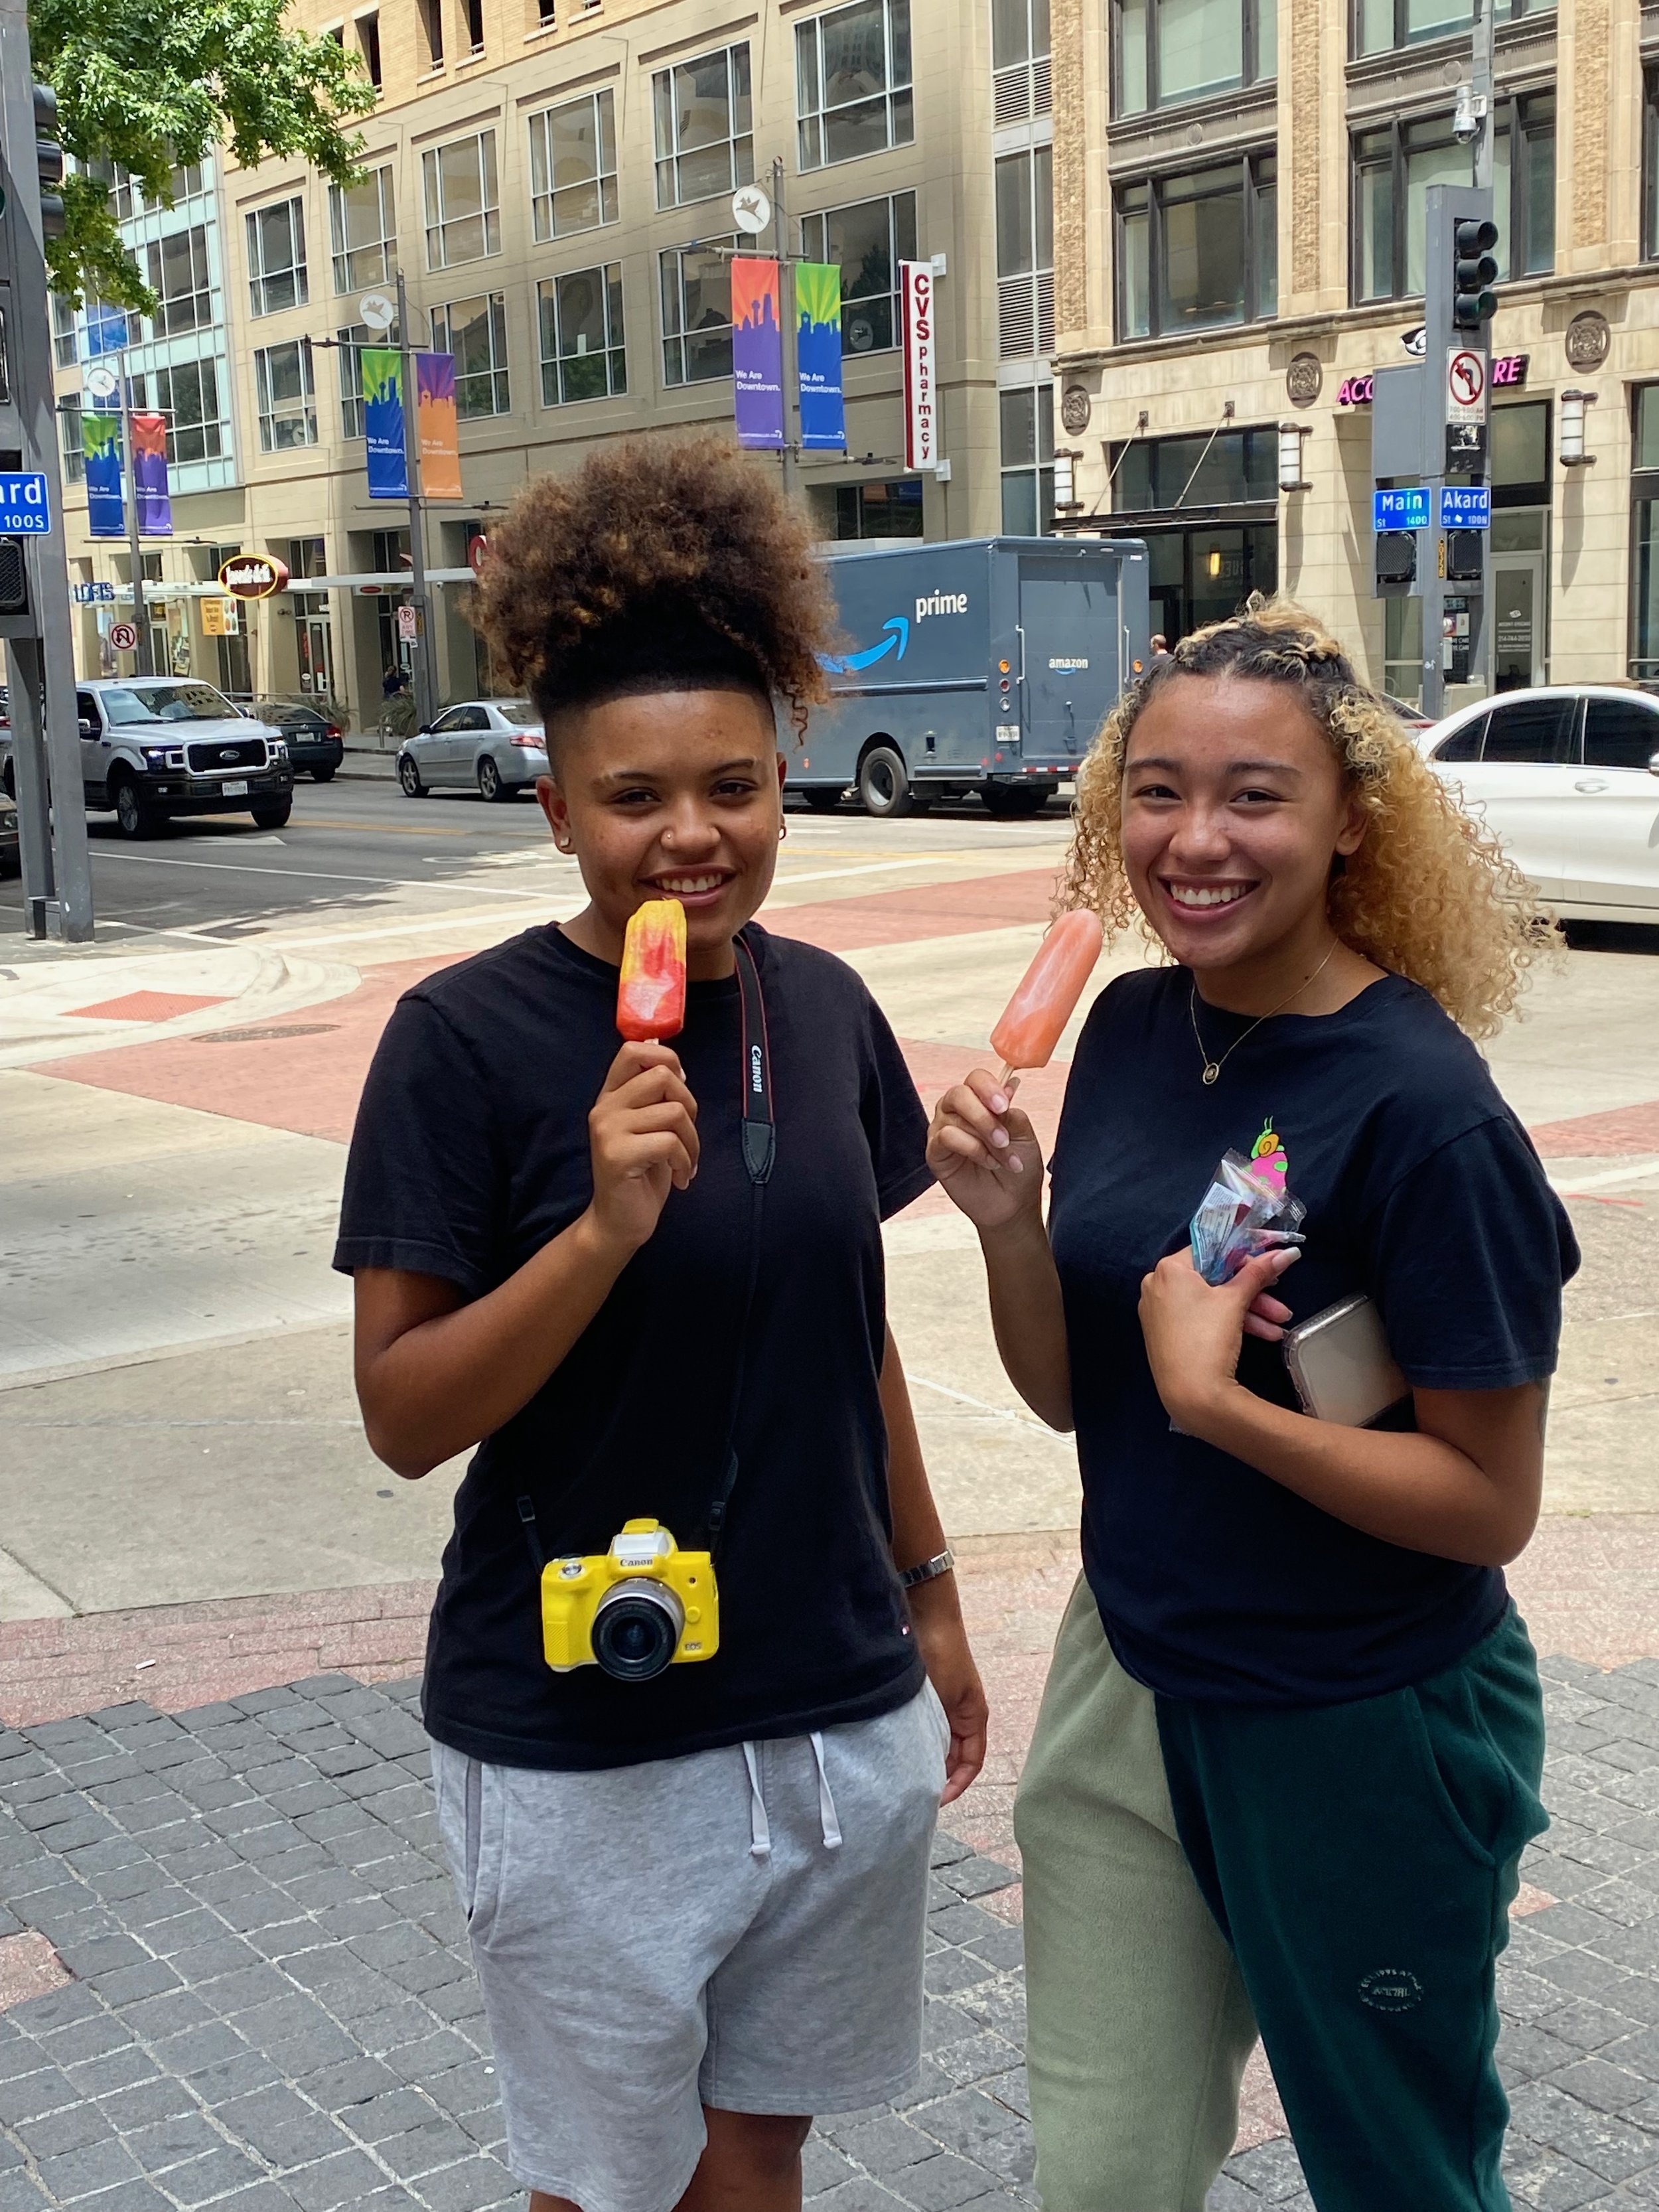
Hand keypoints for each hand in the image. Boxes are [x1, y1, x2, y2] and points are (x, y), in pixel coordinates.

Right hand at [586, 1041, 698, 1257]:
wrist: (618, 1222)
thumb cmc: (641, 1174)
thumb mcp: (649, 1127)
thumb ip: (655, 1098)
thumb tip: (677, 1067)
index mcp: (611, 1096)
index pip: (633, 1050)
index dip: (667, 1059)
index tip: (680, 1087)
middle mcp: (604, 1107)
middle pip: (663, 1076)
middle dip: (689, 1105)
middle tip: (687, 1135)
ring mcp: (608, 1130)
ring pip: (673, 1111)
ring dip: (692, 1141)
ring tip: (685, 1162)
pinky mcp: (617, 1154)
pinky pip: (670, 1142)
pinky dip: (685, 1162)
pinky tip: (680, 1178)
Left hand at [906, 1578, 987, 1804]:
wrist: (928, 1617)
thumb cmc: (942, 1656)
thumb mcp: (942, 1699)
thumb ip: (936, 1731)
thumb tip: (924, 1765)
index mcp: (973, 1717)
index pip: (971, 1763)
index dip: (957, 1786)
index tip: (935, 1801)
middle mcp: (960, 1714)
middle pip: (953, 1757)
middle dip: (937, 1776)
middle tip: (914, 1793)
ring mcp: (943, 1705)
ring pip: (936, 1743)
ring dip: (925, 1758)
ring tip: (904, 1776)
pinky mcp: (926, 1696)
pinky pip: (924, 1727)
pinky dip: (915, 1740)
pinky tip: (897, 1748)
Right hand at [926, 1070, 1044, 1233]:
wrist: (1013, 1204)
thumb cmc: (1019, 1168)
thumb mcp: (1024, 1135)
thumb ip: (1011, 1112)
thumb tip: (1010, 1085)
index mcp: (980, 1102)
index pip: (976, 1079)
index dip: (989, 1088)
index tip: (1004, 1105)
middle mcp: (957, 1112)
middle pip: (960, 1093)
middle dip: (984, 1115)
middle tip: (1003, 1138)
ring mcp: (943, 1130)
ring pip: (954, 1117)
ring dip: (984, 1138)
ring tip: (1002, 1158)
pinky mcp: (935, 1152)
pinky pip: (945, 1137)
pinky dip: (971, 1148)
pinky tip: (987, 1162)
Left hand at [1138, 1246, 1299, 1438]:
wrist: (1190, 1394)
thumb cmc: (1208, 1337)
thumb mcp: (1236, 1300)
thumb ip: (1259, 1272)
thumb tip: (1285, 1252)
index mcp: (1169, 1268)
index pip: (1211, 1250)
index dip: (1244, 1258)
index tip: (1268, 1267)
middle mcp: (1157, 1285)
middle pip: (1214, 1279)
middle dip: (1253, 1292)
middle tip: (1279, 1301)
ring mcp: (1159, 1311)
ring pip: (1212, 1302)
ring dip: (1249, 1312)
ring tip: (1279, 1325)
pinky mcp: (1166, 1334)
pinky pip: (1201, 1318)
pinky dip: (1230, 1324)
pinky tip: (1264, 1335)